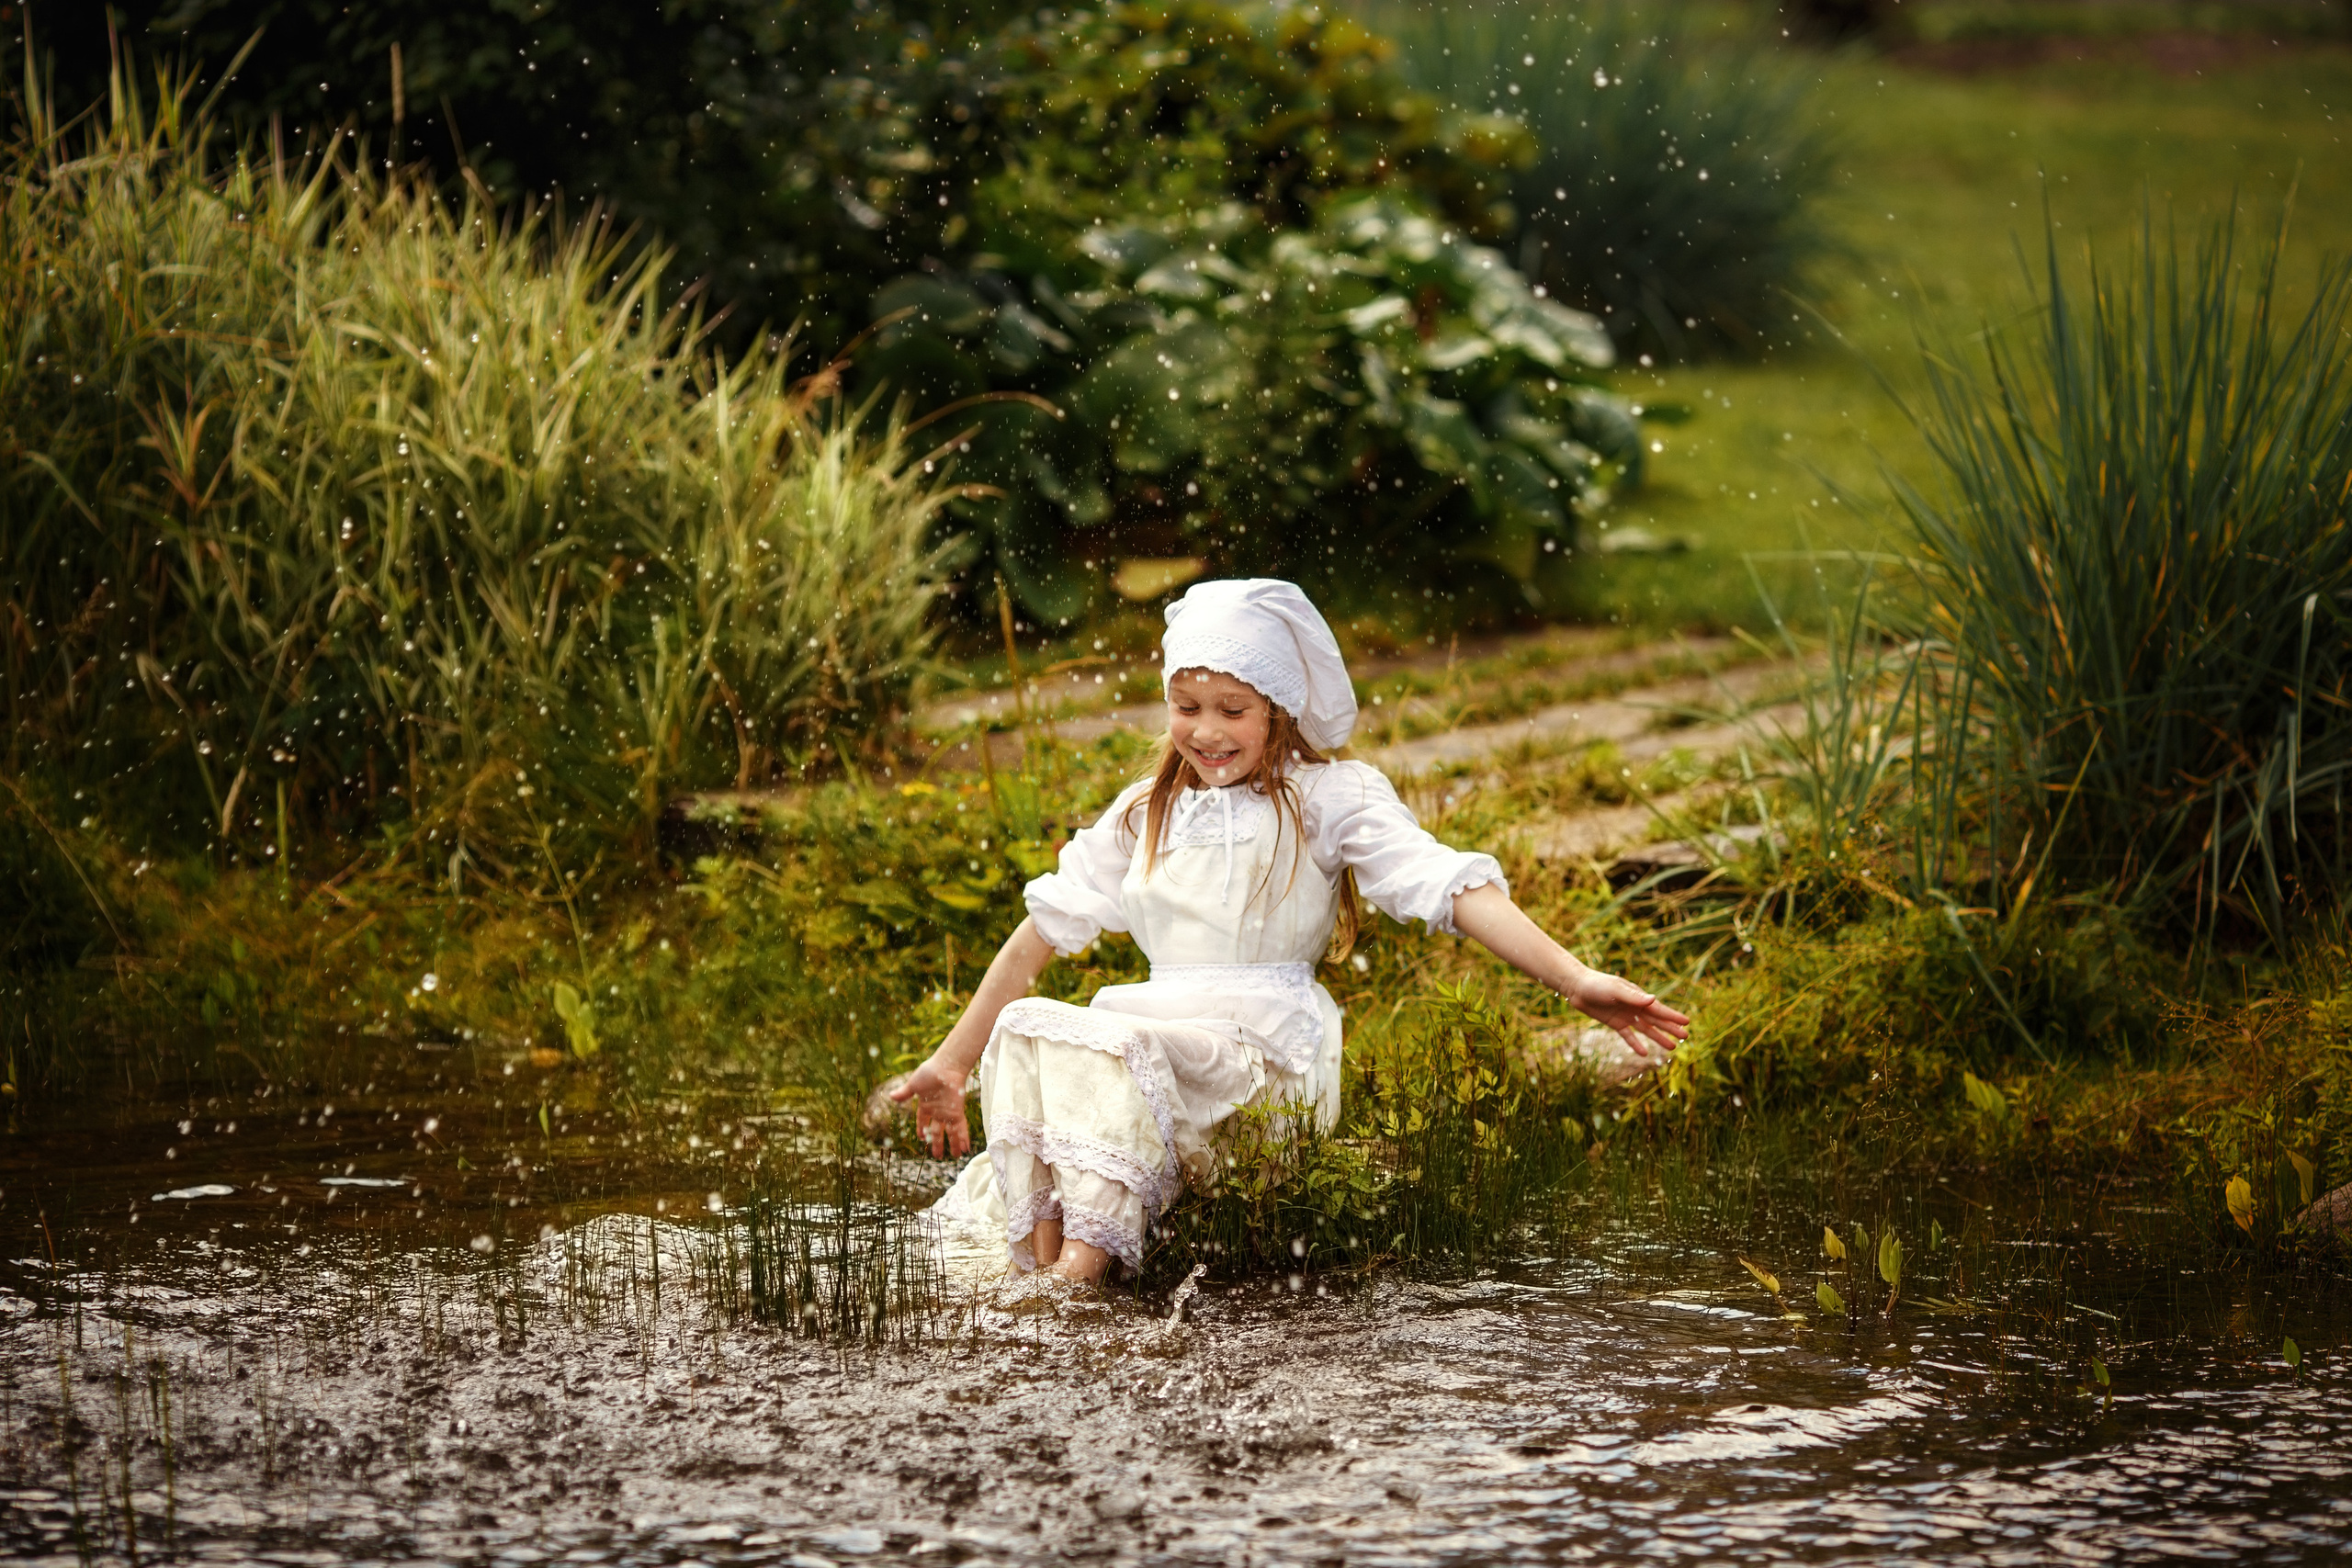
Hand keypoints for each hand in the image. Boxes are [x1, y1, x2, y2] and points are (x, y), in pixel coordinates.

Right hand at [887, 1053, 971, 1158]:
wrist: (945, 1068)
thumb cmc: (929, 1073)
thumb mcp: (913, 1084)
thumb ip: (904, 1093)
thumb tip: (890, 1096)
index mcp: (925, 1105)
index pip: (923, 1121)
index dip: (921, 1130)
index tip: (921, 1138)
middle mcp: (937, 1111)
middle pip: (937, 1132)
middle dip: (938, 1144)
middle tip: (937, 1156)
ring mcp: (948, 1113)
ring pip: (950, 1133)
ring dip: (953, 1144)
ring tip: (956, 1156)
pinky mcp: (957, 1112)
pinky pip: (960, 1128)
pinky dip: (963, 1138)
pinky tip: (966, 1147)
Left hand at [1563, 968, 1690, 1059]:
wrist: (1577, 987)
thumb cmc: (1597, 984)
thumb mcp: (1615, 990)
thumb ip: (1633, 997)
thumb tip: (1653, 1000)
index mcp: (1638, 997)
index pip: (1659, 1009)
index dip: (1673, 1016)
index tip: (1687, 1022)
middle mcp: (1635, 1007)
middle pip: (1656, 1020)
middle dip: (1671, 1028)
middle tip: (1686, 1037)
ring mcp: (1626, 1016)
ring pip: (1646, 1029)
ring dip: (1658, 1038)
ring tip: (1672, 1047)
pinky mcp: (1615, 1023)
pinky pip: (1628, 1036)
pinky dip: (1635, 1044)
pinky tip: (1644, 1053)